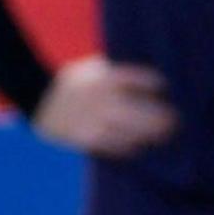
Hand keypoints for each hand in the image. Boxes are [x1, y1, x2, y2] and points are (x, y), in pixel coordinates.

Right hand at [32, 57, 175, 157]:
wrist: (37, 96)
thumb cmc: (71, 82)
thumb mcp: (92, 68)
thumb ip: (116, 73)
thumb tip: (148, 82)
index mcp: (106, 77)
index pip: (142, 79)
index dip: (158, 84)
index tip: (167, 89)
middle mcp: (103, 98)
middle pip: (142, 109)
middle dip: (163, 116)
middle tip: (176, 120)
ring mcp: (95, 119)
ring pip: (131, 131)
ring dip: (151, 134)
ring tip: (165, 135)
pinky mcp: (86, 136)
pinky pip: (113, 145)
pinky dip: (128, 146)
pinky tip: (139, 146)